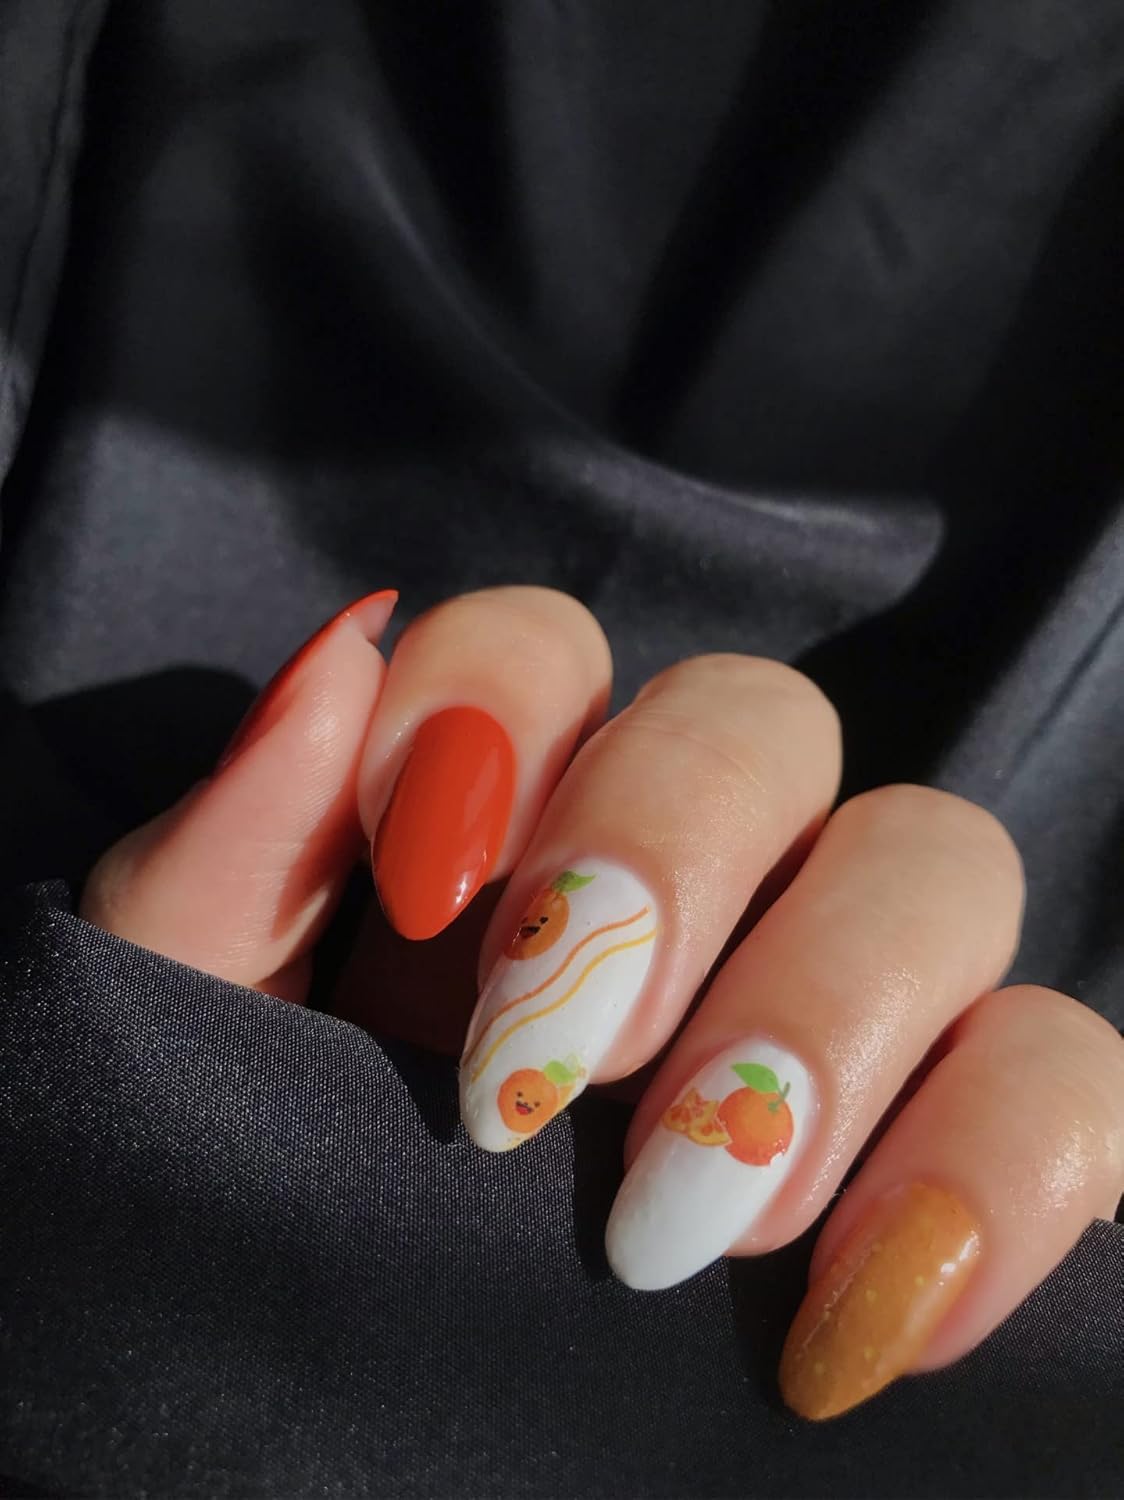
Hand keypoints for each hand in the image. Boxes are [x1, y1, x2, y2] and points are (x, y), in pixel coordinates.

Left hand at [82, 586, 1123, 1419]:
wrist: (362, 1468)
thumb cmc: (264, 1240)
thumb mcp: (200, 1057)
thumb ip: (225, 866)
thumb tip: (339, 653)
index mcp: (502, 828)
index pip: (544, 645)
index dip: (495, 713)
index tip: (420, 895)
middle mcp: (697, 878)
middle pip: (764, 718)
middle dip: (670, 855)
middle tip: (566, 1066)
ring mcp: (849, 995)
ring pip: (943, 856)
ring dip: (830, 1010)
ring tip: (702, 1217)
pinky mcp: (978, 1136)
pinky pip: (1072, 1069)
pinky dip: (1004, 1164)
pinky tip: (876, 1310)